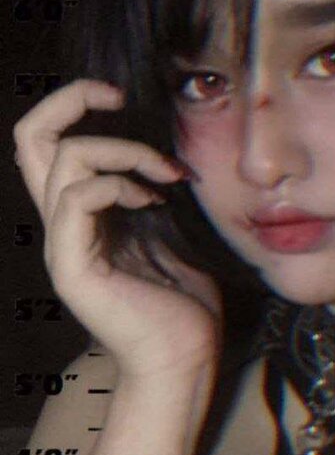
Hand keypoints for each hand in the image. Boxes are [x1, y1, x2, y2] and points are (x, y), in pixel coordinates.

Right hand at [13, 79, 222, 377]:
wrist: (184, 358)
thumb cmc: (181, 302)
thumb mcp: (166, 231)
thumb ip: (148, 193)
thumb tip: (162, 152)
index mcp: (79, 215)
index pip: (46, 142)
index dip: (73, 103)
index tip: (122, 98)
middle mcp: (61, 225)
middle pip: (28, 137)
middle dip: (71, 99)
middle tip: (118, 96)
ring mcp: (62, 245)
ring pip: (63, 160)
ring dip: (123, 152)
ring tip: (164, 175)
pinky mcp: (72, 267)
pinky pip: (78, 199)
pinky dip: (119, 185)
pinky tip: (151, 202)